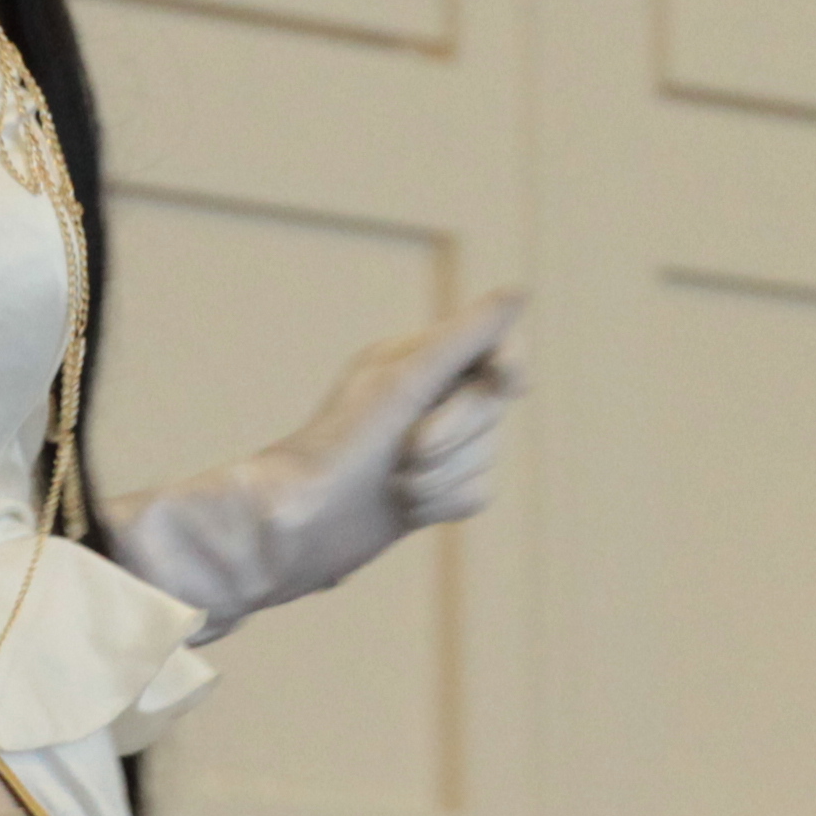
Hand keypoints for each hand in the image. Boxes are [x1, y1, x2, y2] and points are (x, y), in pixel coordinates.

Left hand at [108, 292, 525, 636]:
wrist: (295, 523)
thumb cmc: (338, 444)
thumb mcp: (406, 381)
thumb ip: (465, 337)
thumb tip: (520, 291)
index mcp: (414, 359)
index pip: (491, 347)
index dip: (508, 365)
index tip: (506, 383)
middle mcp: (425, 398)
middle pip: (491, 408)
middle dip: (453, 434)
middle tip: (404, 448)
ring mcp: (428, 448)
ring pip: (486, 457)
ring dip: (442, 476)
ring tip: (394, 481)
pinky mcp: (429, 493)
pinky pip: (475, 494)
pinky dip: (442, 502)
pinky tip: (402, 506)